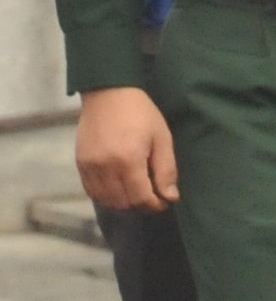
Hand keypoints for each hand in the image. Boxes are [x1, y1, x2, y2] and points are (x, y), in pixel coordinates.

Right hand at [75, 90, 176, 214]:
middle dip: (141, 205)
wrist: (108, 94)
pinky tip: (119, 188)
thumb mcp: (162, 138)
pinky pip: (92, 191)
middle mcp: (105, 167)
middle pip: (123, 202)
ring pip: (106, 200)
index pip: (141, 198)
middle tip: (153, 198)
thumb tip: (171, 197)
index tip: (165, 202)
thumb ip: (166, 169)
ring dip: (123, 203)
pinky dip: (106, 196)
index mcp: (129, 160)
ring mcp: (89, 167)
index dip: (155, 205)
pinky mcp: (80, 164)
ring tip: (137, 193)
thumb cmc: (141, 114)